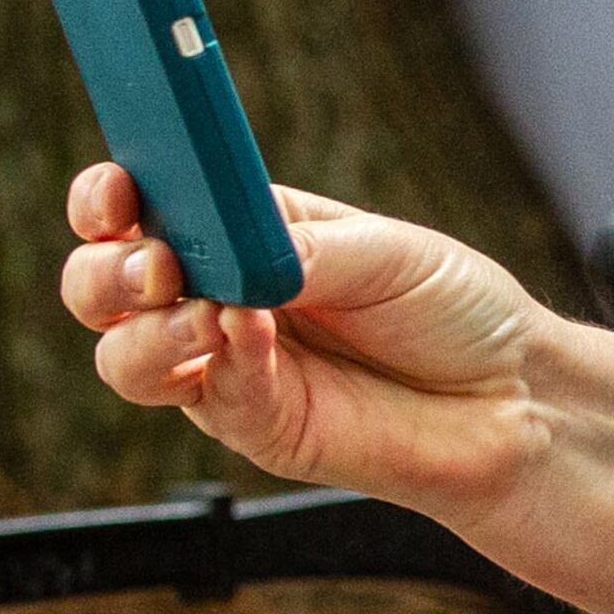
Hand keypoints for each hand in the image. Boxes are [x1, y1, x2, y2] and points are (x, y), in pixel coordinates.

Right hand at [60, 162, 551, 520]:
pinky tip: (255, 339)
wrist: (510, 395)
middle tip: (156, 265)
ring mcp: (226, 364)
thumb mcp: (388, 253)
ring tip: (204, 316)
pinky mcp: (254, 423)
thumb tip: (232, 249)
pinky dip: (225, 364)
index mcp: (241, 232)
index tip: (115, 189)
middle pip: (103, 286)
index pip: (141, 207)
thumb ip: (304, 248)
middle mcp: (217, 296)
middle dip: (106, 270)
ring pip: (123, 356)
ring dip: (145, 331)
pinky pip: (209, 398)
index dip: (107, 197)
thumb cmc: (452, 309)